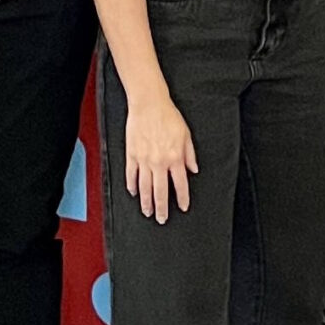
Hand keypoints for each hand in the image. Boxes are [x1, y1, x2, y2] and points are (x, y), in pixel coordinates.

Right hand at [123, 94, 197, 222]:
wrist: (149, 105)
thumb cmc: (169, 117)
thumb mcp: (186, 135)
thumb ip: (190, 155)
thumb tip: (194, 170)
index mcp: (175, 158)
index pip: (180, 184)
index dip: (182, 198)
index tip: (182, 208)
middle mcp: (159, 162)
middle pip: (160, 192)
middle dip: (161, 208)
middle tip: (162, 219)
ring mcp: (143, 160)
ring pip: (144, 187)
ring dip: (146, 202)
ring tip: (147, 212)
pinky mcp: (131, 155)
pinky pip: (131, 176)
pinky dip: (132, 186)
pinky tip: (134, 193)